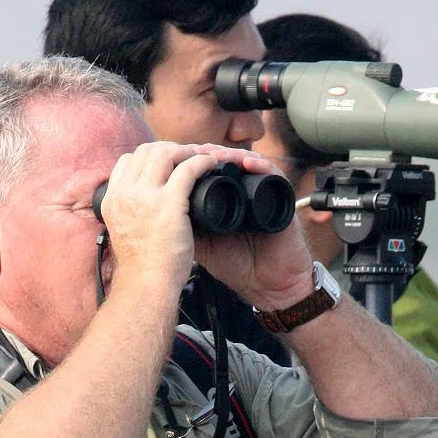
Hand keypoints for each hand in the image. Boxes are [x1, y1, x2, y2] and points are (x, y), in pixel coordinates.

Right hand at [96, 143, 234, 307]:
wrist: (146, 287)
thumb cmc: (142, 269)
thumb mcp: (124, 234)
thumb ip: (130, 214)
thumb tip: (143, 206)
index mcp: (111, 200)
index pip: (127, 161)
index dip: (148, 158)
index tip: (166, 164)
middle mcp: (125, 193)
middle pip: (146, 151)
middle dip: (169, 149)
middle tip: (187, 157)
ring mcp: (145, 196)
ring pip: (166, 153)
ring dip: (186, 151)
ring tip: (200, 158)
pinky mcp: (168, 203)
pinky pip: (188, 169)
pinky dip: (202, 161)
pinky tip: (211, 164)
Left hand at [187, 147, 317, 311]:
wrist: (267, 285)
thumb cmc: (238, 266)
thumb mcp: (201, 245)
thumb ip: (182, 226)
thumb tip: (154, 210)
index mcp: (224, 198)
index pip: (208, 170)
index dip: (192, 162)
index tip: (174, 163)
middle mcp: (244, 190)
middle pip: (225, 159)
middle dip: (208, 154)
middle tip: (192, 152)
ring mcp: (262, 192)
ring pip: (246, 161)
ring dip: (230, 155)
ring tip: (215, 155)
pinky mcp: (282, 197)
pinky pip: (272, 173)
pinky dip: (260, 165)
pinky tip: (246, 163)